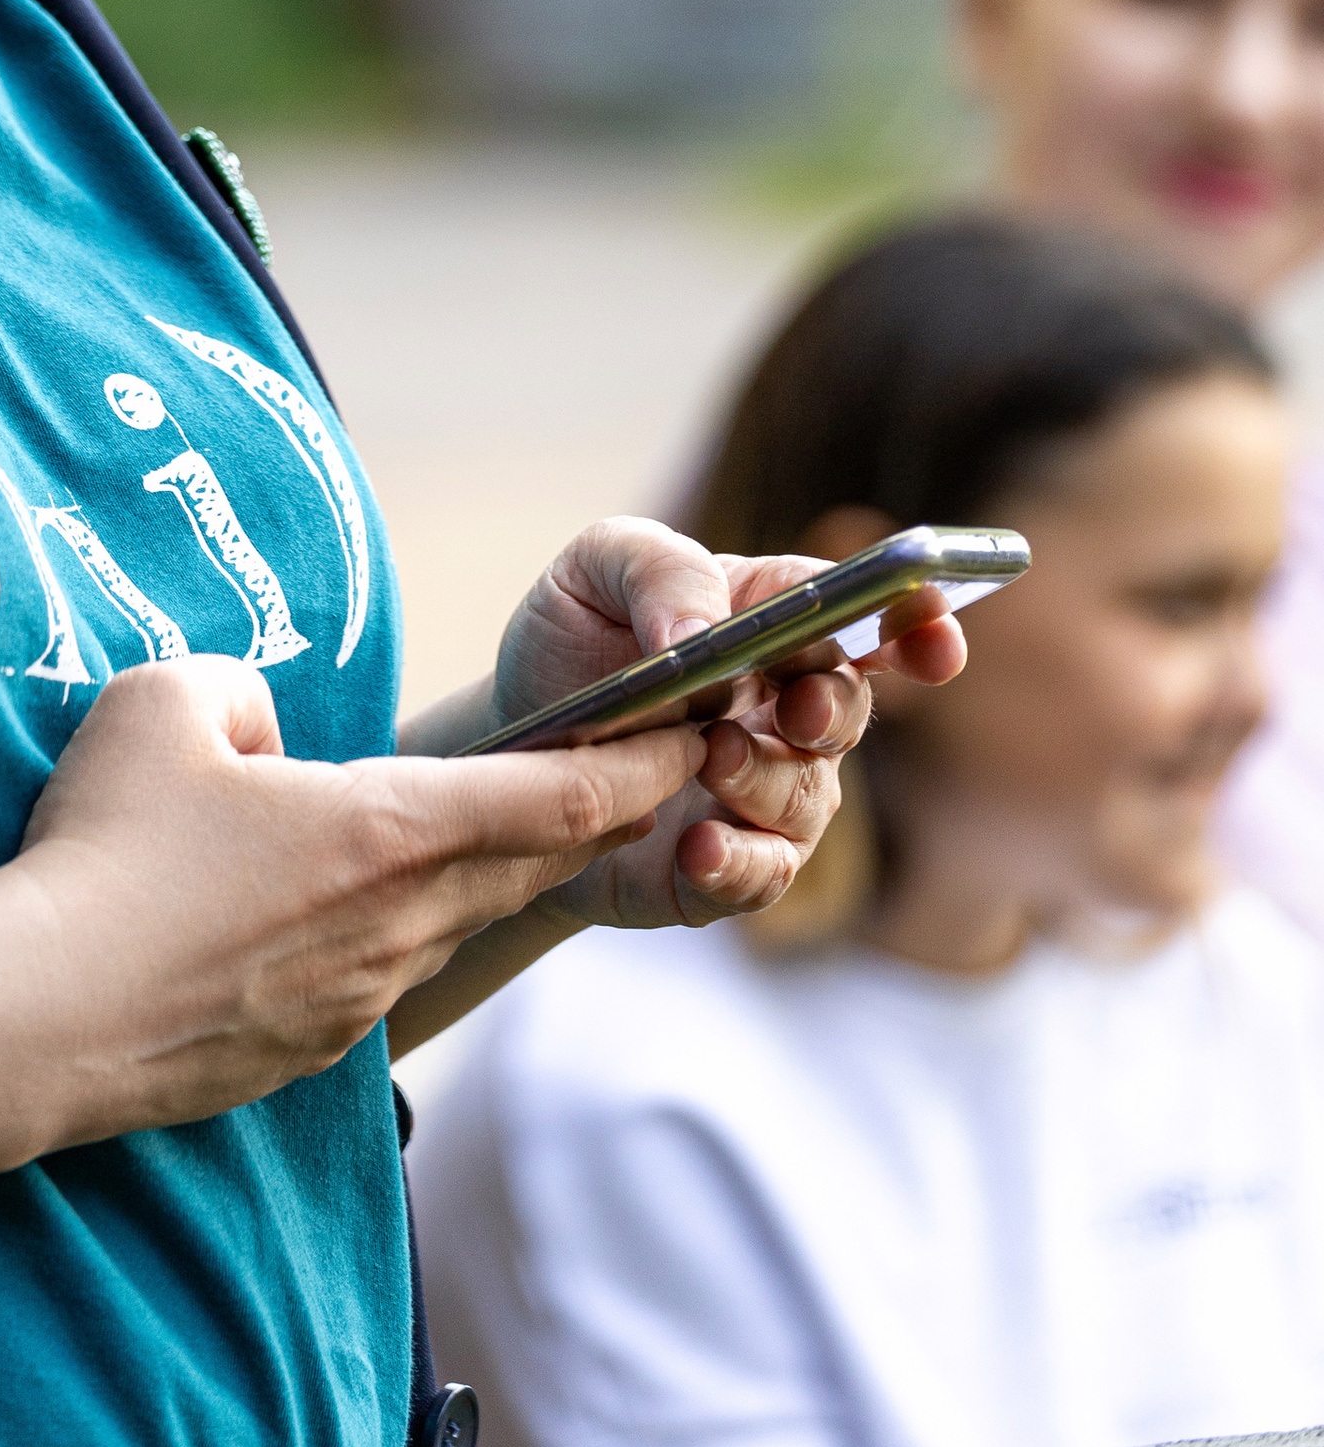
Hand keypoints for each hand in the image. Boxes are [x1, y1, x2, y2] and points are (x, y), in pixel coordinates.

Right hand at [9, 652, 706, 1139]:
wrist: (46, 1012)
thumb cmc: (112, 846)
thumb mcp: (169, 700)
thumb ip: (244, 690)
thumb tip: (271, 739)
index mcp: (391, 828)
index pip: (560, 794)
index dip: (638, 762)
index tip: (694, 735)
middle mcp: (401, 921)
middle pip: (532, 866)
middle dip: (593, 814)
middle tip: (636, 774)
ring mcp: (359, 995)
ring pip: (457, 921)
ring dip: (494, 874)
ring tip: (502, 829)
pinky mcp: (310, 1047)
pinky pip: (383, 969)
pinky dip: (400, 927)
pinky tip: (347, 907)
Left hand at [492, 519, 966, 928]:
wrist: (509, 752)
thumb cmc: (569, 645)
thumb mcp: (594, 571)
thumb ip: (659, 570)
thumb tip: (702, 634)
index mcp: (770, 622)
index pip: (862, 617)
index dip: (914, 622)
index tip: (936, 627)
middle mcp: (784, 709)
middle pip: (848, 709)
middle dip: (832, 707)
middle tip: (790, 707)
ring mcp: (762, 793)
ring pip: (807, 797)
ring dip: (765, 780)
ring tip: (706, 758)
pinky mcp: (724, 866)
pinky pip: (760, 876)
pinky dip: (735, 864)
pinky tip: (695, 846)